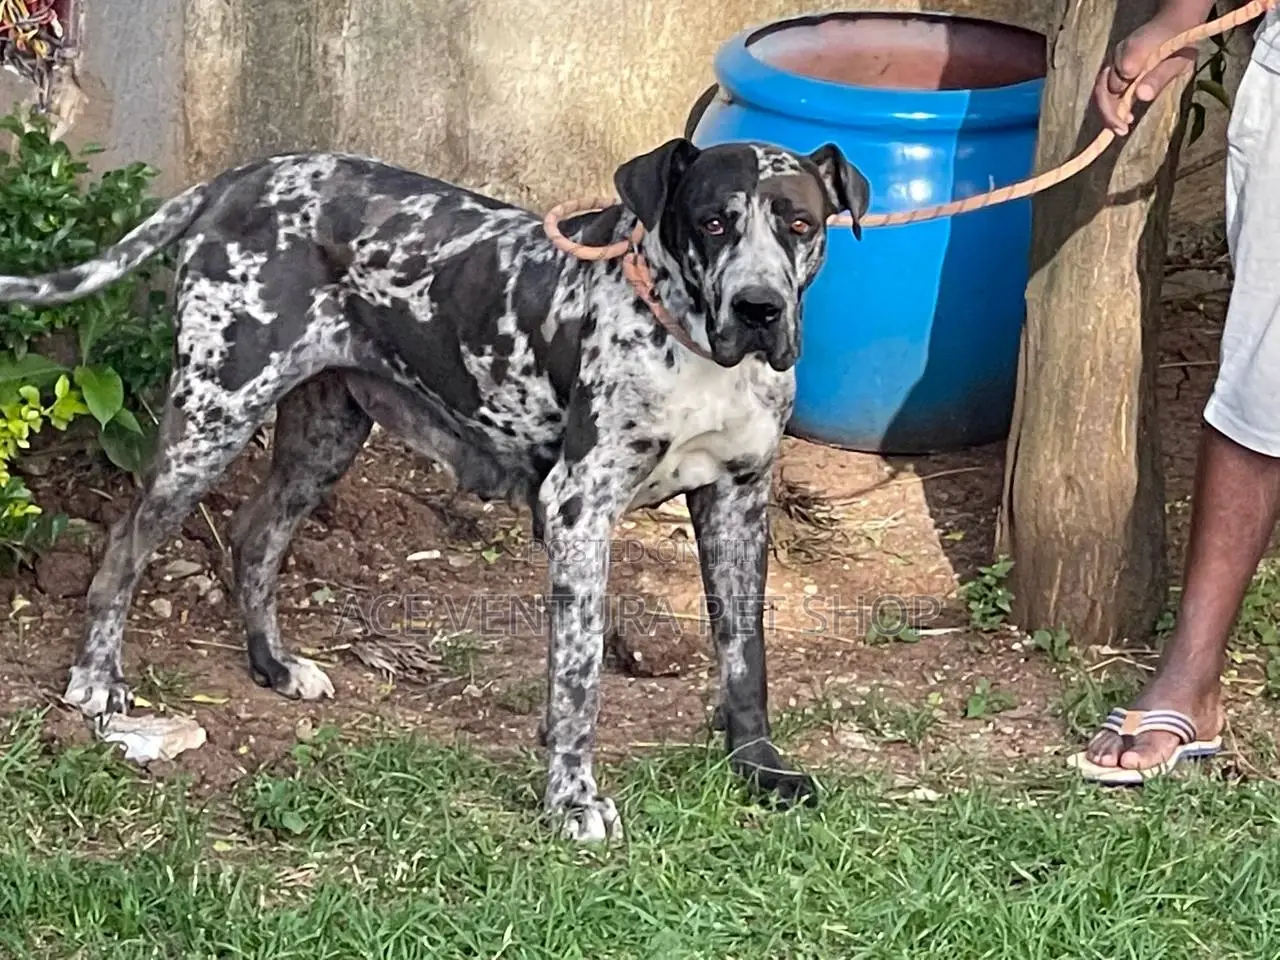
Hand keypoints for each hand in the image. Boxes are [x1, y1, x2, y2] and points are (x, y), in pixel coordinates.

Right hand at [1094, 11, 1203, 135]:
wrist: (1173, 29)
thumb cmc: (1179, 47)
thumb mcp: (1177, 62)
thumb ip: (1158, 77)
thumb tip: (1141, 96)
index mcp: (1134, 50)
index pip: (1117, 81)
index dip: (1118, 105)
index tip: (1127, 123)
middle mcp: (1117, 55)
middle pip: (1102, 88)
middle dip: (1109, 113)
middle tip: (1121, 131)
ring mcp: (1112, 61)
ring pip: (1101, 90)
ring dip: (1108, 112)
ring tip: (1122, 127)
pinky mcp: (1113, 68)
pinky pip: (1105, 89)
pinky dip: (1111, 106)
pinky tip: (1125, 116)